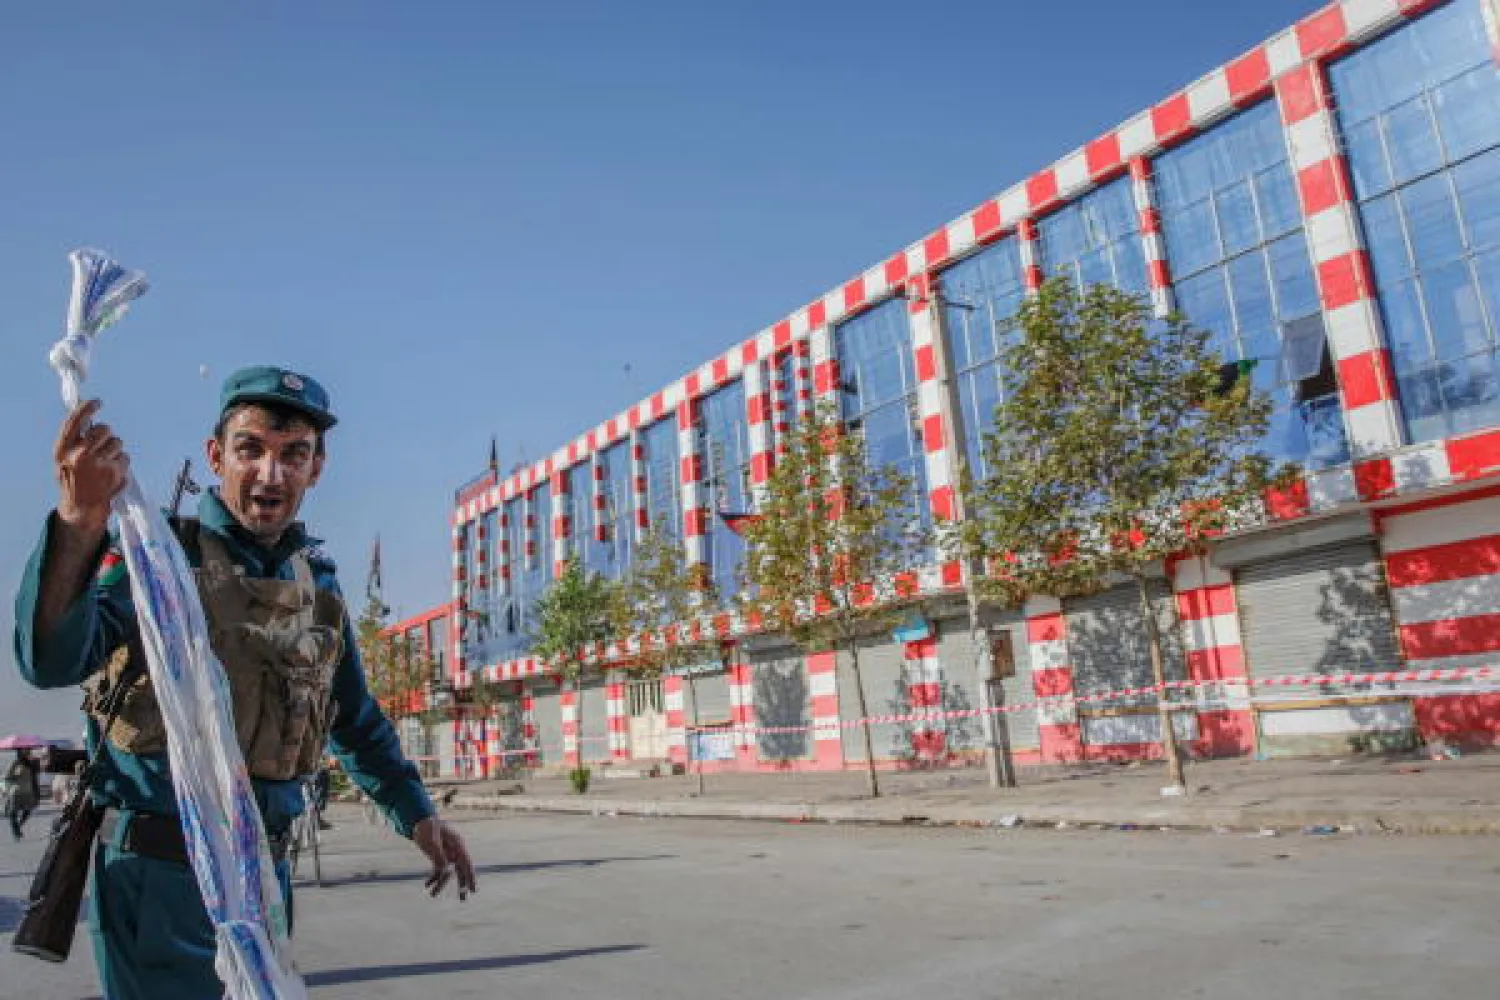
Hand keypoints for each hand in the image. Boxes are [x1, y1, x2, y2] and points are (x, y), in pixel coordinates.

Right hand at [54, 400, 128, 536]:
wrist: (81, 507)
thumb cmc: (73, 480)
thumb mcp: (64, 459)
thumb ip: (73, 440)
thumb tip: (88, 418)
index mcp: (62, 450)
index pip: (75, 421)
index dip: (87, 408)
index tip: (97, 402)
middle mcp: (80, 455)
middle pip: (103, 429)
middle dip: (105, 434)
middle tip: (102, 443)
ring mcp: (99, 463)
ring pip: (117, 442)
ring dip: (114, 450)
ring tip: (104, 463)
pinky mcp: (116, 472)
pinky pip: (125, 457)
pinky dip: (121, 463)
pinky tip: (110, 473)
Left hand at [413, 817, 475, 899]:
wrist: (421, 822)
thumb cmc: (428, 826)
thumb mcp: (432, 837)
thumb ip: (438, 853)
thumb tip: (444, 868)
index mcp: (458, 844)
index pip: (466, 862)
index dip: (470, 875)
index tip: (473, 888)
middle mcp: (454, 851)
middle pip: (461, 869)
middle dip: (463, 884)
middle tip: (465, 897)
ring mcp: (447, 855)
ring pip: (450, 873)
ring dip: (442, 884)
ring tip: (434, 895)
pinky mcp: (438, 858)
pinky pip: (438, 871)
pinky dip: (433, 878)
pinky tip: (427, 885)